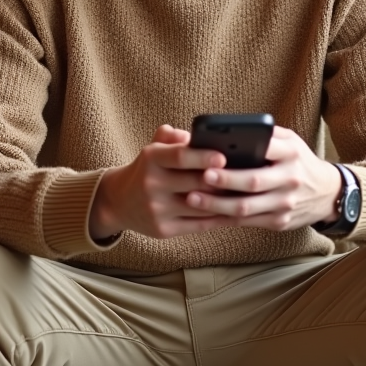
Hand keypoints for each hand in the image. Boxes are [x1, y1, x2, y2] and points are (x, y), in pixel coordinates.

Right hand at [89, 124, 238, 239]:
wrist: (119, 202)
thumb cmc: (147, 170)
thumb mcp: (154, 148)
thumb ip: (174, 137)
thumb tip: (198, 135)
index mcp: (151, 159)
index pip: (180, 156)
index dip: (203, 157)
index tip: (225, 157)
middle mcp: (152, 184)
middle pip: (195, 183)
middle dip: (222, 180)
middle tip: (247, 176)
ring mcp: (157, 210)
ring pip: (201, 206)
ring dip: (226, 201)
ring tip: (247, 194)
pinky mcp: (164, 230)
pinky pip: (199, 225)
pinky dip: (219, 219)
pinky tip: (235, 212)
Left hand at [185, 126, 341, 230]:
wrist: (329, 193)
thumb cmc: (299, 162)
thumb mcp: (291, 142)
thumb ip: (267, 136)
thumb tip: (231, 130)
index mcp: (291, 154)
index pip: (266, 150)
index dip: (243, 153)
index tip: (217, 154)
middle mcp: (290, 179)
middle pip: (254, 182)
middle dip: (226, 181)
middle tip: (202, 177)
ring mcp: (285, 204)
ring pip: (247, 208)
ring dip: (217, 205)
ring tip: (193, 199)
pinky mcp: (279, 222)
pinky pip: (247, 223)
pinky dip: (223, 220)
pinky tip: (204, 216)